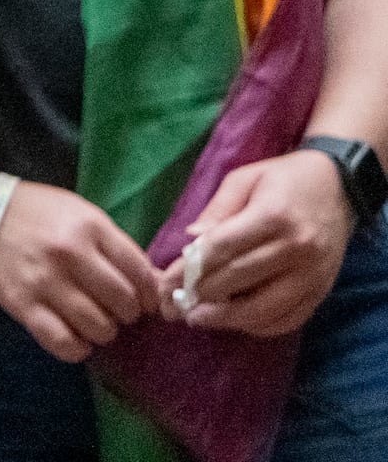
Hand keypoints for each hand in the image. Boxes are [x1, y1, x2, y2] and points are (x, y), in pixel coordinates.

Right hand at [0, 176, 170, 359]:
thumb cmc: (36, 212)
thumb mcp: (81, 214)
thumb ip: (117, 247)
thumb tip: (158, 284)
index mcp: (89, 227)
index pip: (140, 273)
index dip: (148, 294)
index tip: (141, 299)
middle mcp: (70, 254)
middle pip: (124, 304)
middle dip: (127, 314)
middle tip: (114, 309)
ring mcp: (45, 281)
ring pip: (99, 328)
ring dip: (103, 331)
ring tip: (93, 322)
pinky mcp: (23, 304)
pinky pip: (63, 343)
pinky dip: (77, 348)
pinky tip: (75, 338)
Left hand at [177, 149, 356, 335]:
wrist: (339, 188)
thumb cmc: (284, 178)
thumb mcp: (245, 179)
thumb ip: (217, 210)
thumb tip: (189, 240)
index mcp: (273, 215)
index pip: (223, 248)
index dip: (190, 269)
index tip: (165, 283)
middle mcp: (297, 248)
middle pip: (240, 279)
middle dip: (202, 295)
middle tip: (174, 304)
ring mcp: (313, 274)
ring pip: (266, 307)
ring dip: (228, 318)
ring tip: (198, 319)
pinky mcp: (323, 290)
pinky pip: (290, 318)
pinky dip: (261, 326)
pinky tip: (237, 322)